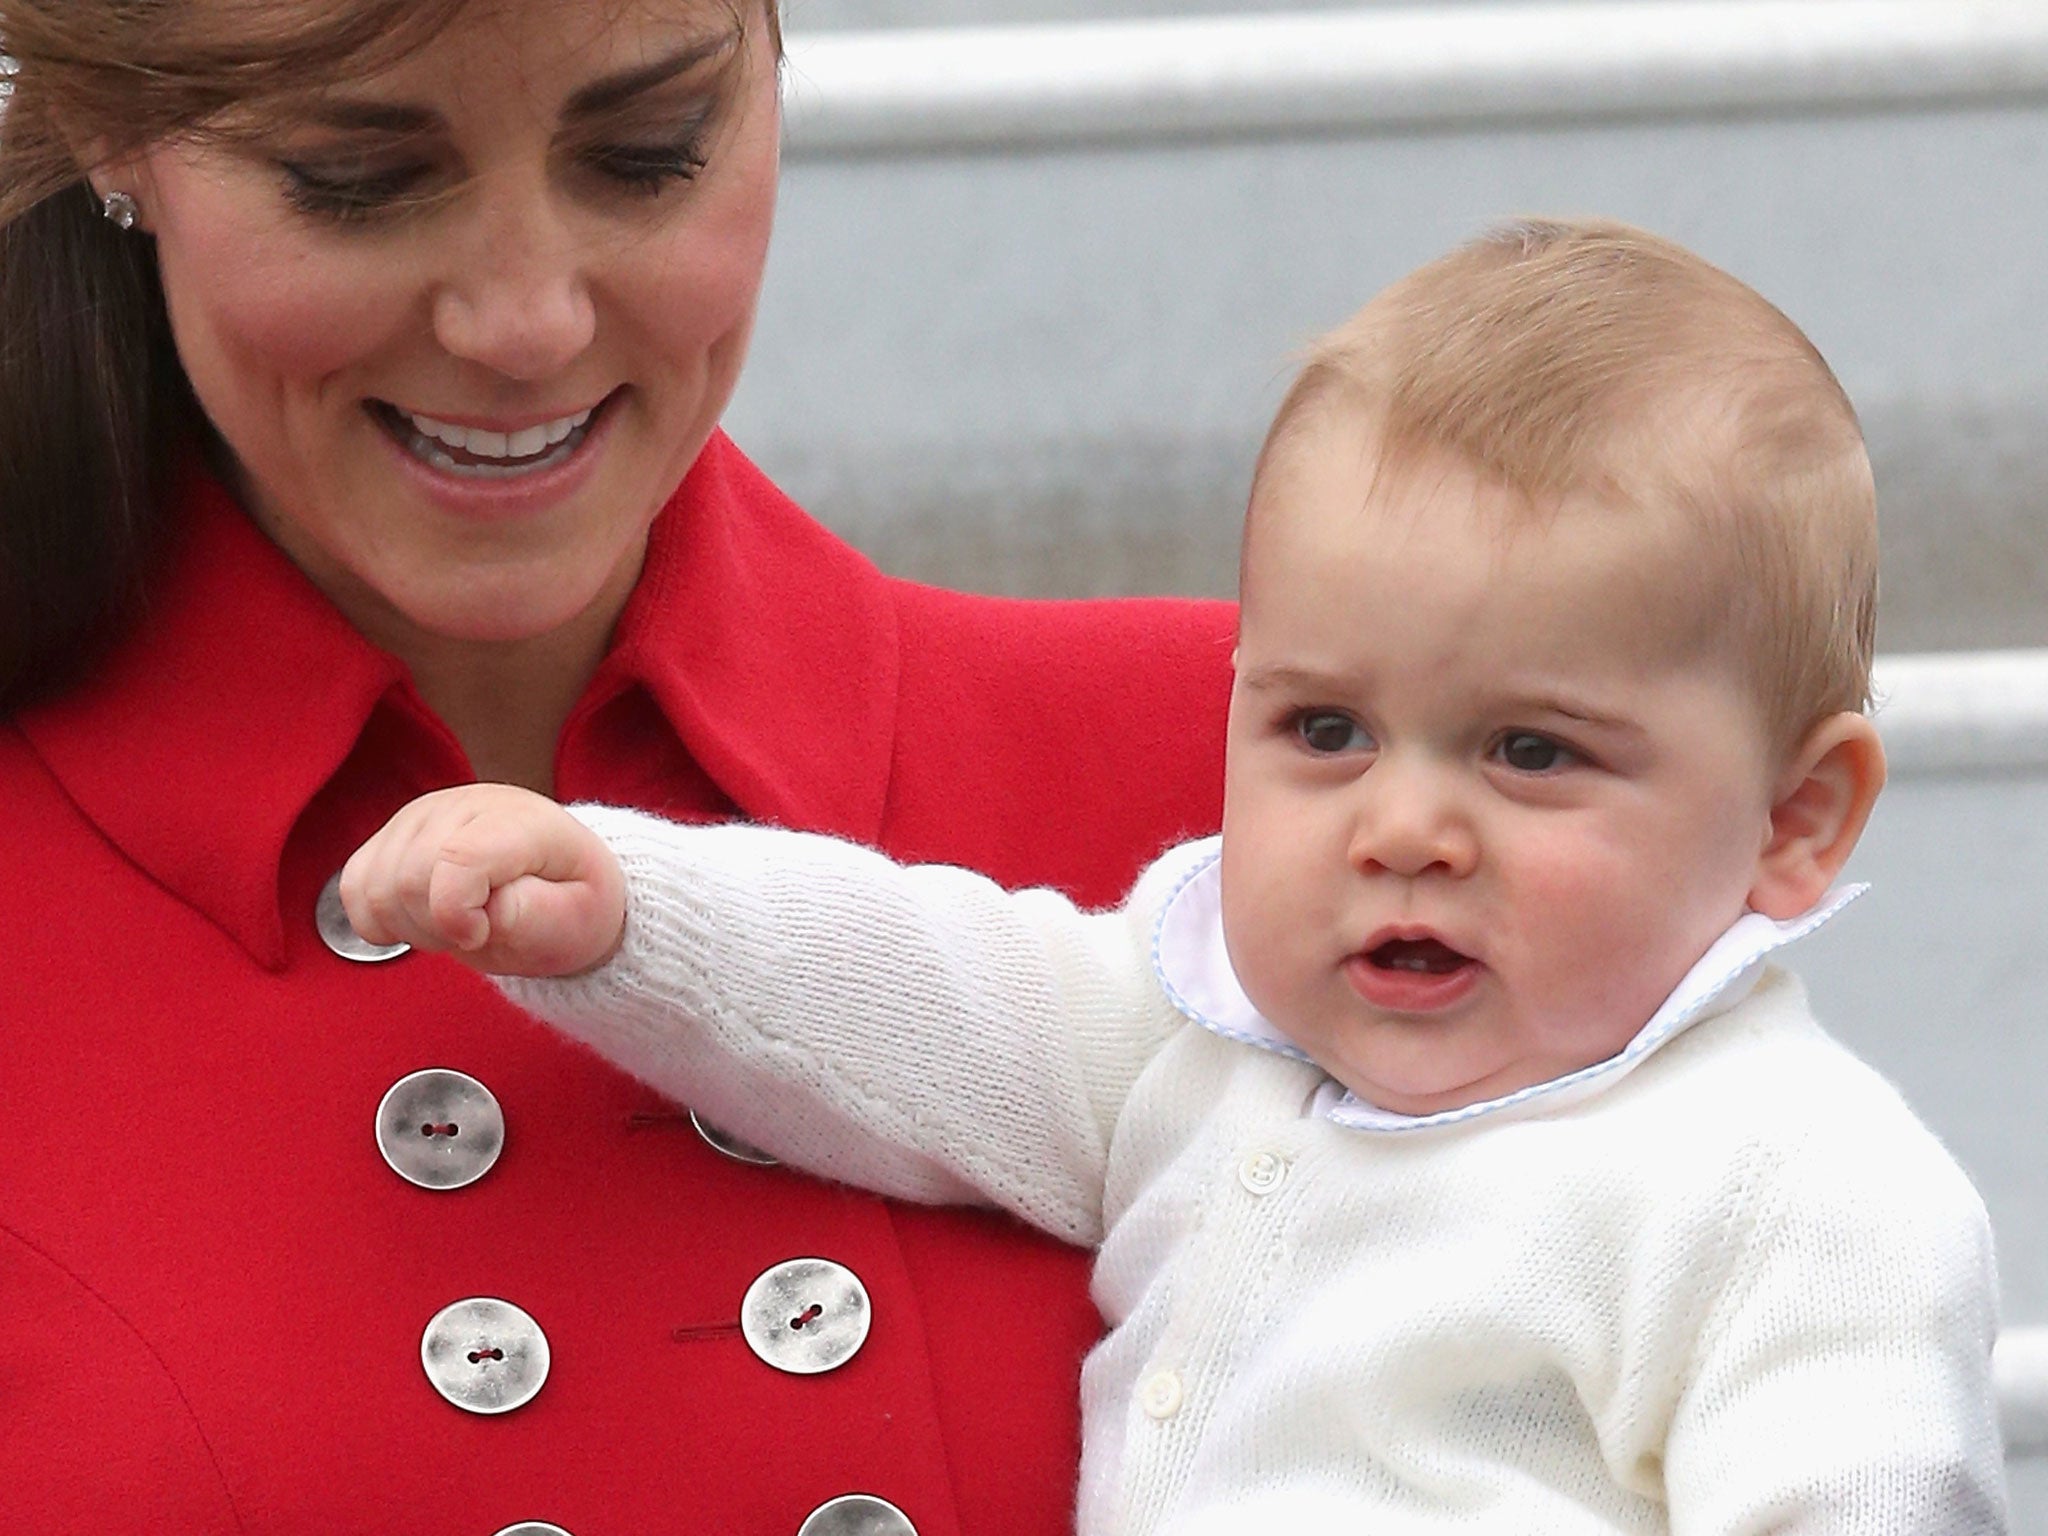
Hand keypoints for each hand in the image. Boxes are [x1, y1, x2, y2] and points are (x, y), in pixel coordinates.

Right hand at [340, 784, 626, 977]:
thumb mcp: (577, 921)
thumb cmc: (571, 904)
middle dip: (436, 928)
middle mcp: (464, 805)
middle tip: (476, 933)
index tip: (481, 934)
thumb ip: (534, 916)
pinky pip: (353, 886)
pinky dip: (380, 918)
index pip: (459, 859)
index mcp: (519, 821)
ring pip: (373, 886)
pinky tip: (422, 918)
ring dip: (410, 925)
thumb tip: (482, 911)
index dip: (457, 914)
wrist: (559, 886)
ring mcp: (421, 815)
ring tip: (455, 924)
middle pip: (406, 880)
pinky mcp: (391, 834)